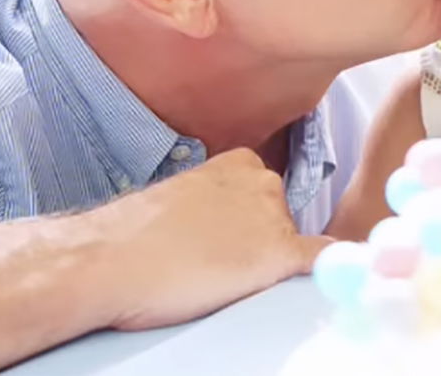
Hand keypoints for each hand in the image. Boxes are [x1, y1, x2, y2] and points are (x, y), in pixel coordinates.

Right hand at [94, 148, 331, 329]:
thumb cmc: (133, 235)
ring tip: (218, 277)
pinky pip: (320, 258)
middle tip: (215, 262)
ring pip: (289, 243)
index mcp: (240, 163)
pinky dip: (327, 266)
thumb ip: (211, 201)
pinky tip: (330, 275)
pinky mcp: (280, 254)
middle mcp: (266, 183)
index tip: (223, 236)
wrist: (110, 258)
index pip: (263, 192)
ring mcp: (276, 218)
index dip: (245, 220)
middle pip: (280, 217)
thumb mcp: (181, 199)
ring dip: (267, 261)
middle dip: (258, 239)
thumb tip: (219, 225)